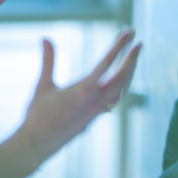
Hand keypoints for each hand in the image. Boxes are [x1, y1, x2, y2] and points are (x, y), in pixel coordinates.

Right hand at [15, 30, 141, 165]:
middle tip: (139, 42)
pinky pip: (115, 100)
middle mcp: (95, 101)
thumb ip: (48, 61)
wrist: (37, 146)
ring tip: (133, 59)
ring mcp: (97, 112)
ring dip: (128, 73)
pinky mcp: (95, 119)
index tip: (129, 32)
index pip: (106, 63)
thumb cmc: (37, 116)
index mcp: (83, 91)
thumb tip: (45, 38)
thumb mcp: (43, 85)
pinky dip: (121, 87)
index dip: (119, 46)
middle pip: (122, 77)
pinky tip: (121, 82)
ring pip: (121, 90)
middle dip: (132, 59)